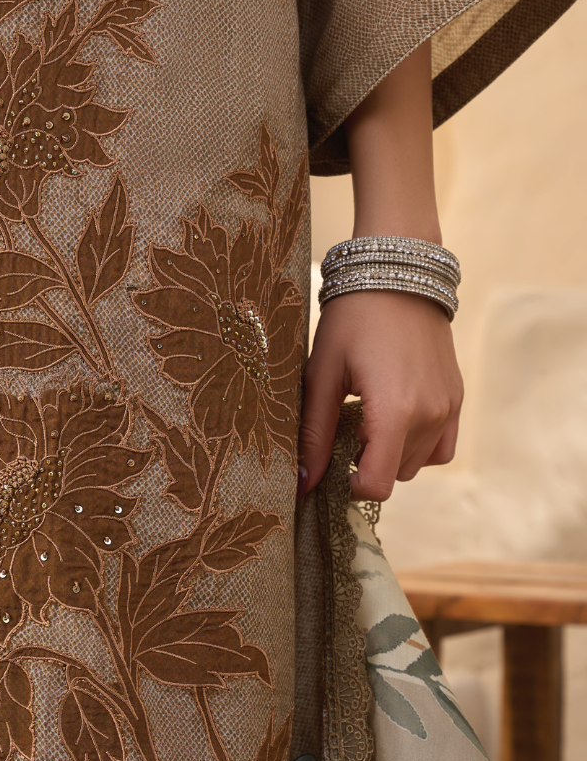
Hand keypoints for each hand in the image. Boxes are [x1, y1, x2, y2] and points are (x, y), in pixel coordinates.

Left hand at [299, 289, 462, 501]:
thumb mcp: (322, 375)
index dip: (349, 486)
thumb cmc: (352, 319)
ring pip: (416, 464)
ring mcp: (448, 407)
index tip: (330, 467)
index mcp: (395, 411)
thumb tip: (304, 482)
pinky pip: (440, 447)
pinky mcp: (456, 398)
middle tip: (341, 430)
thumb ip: (314, 434)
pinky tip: (393, 421)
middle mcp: (430, 414)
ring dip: (389, 455)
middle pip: (394, 476)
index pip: (377, 485)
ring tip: (365, 419)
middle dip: (365, 465)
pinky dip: (417, 446)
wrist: (397, 274)